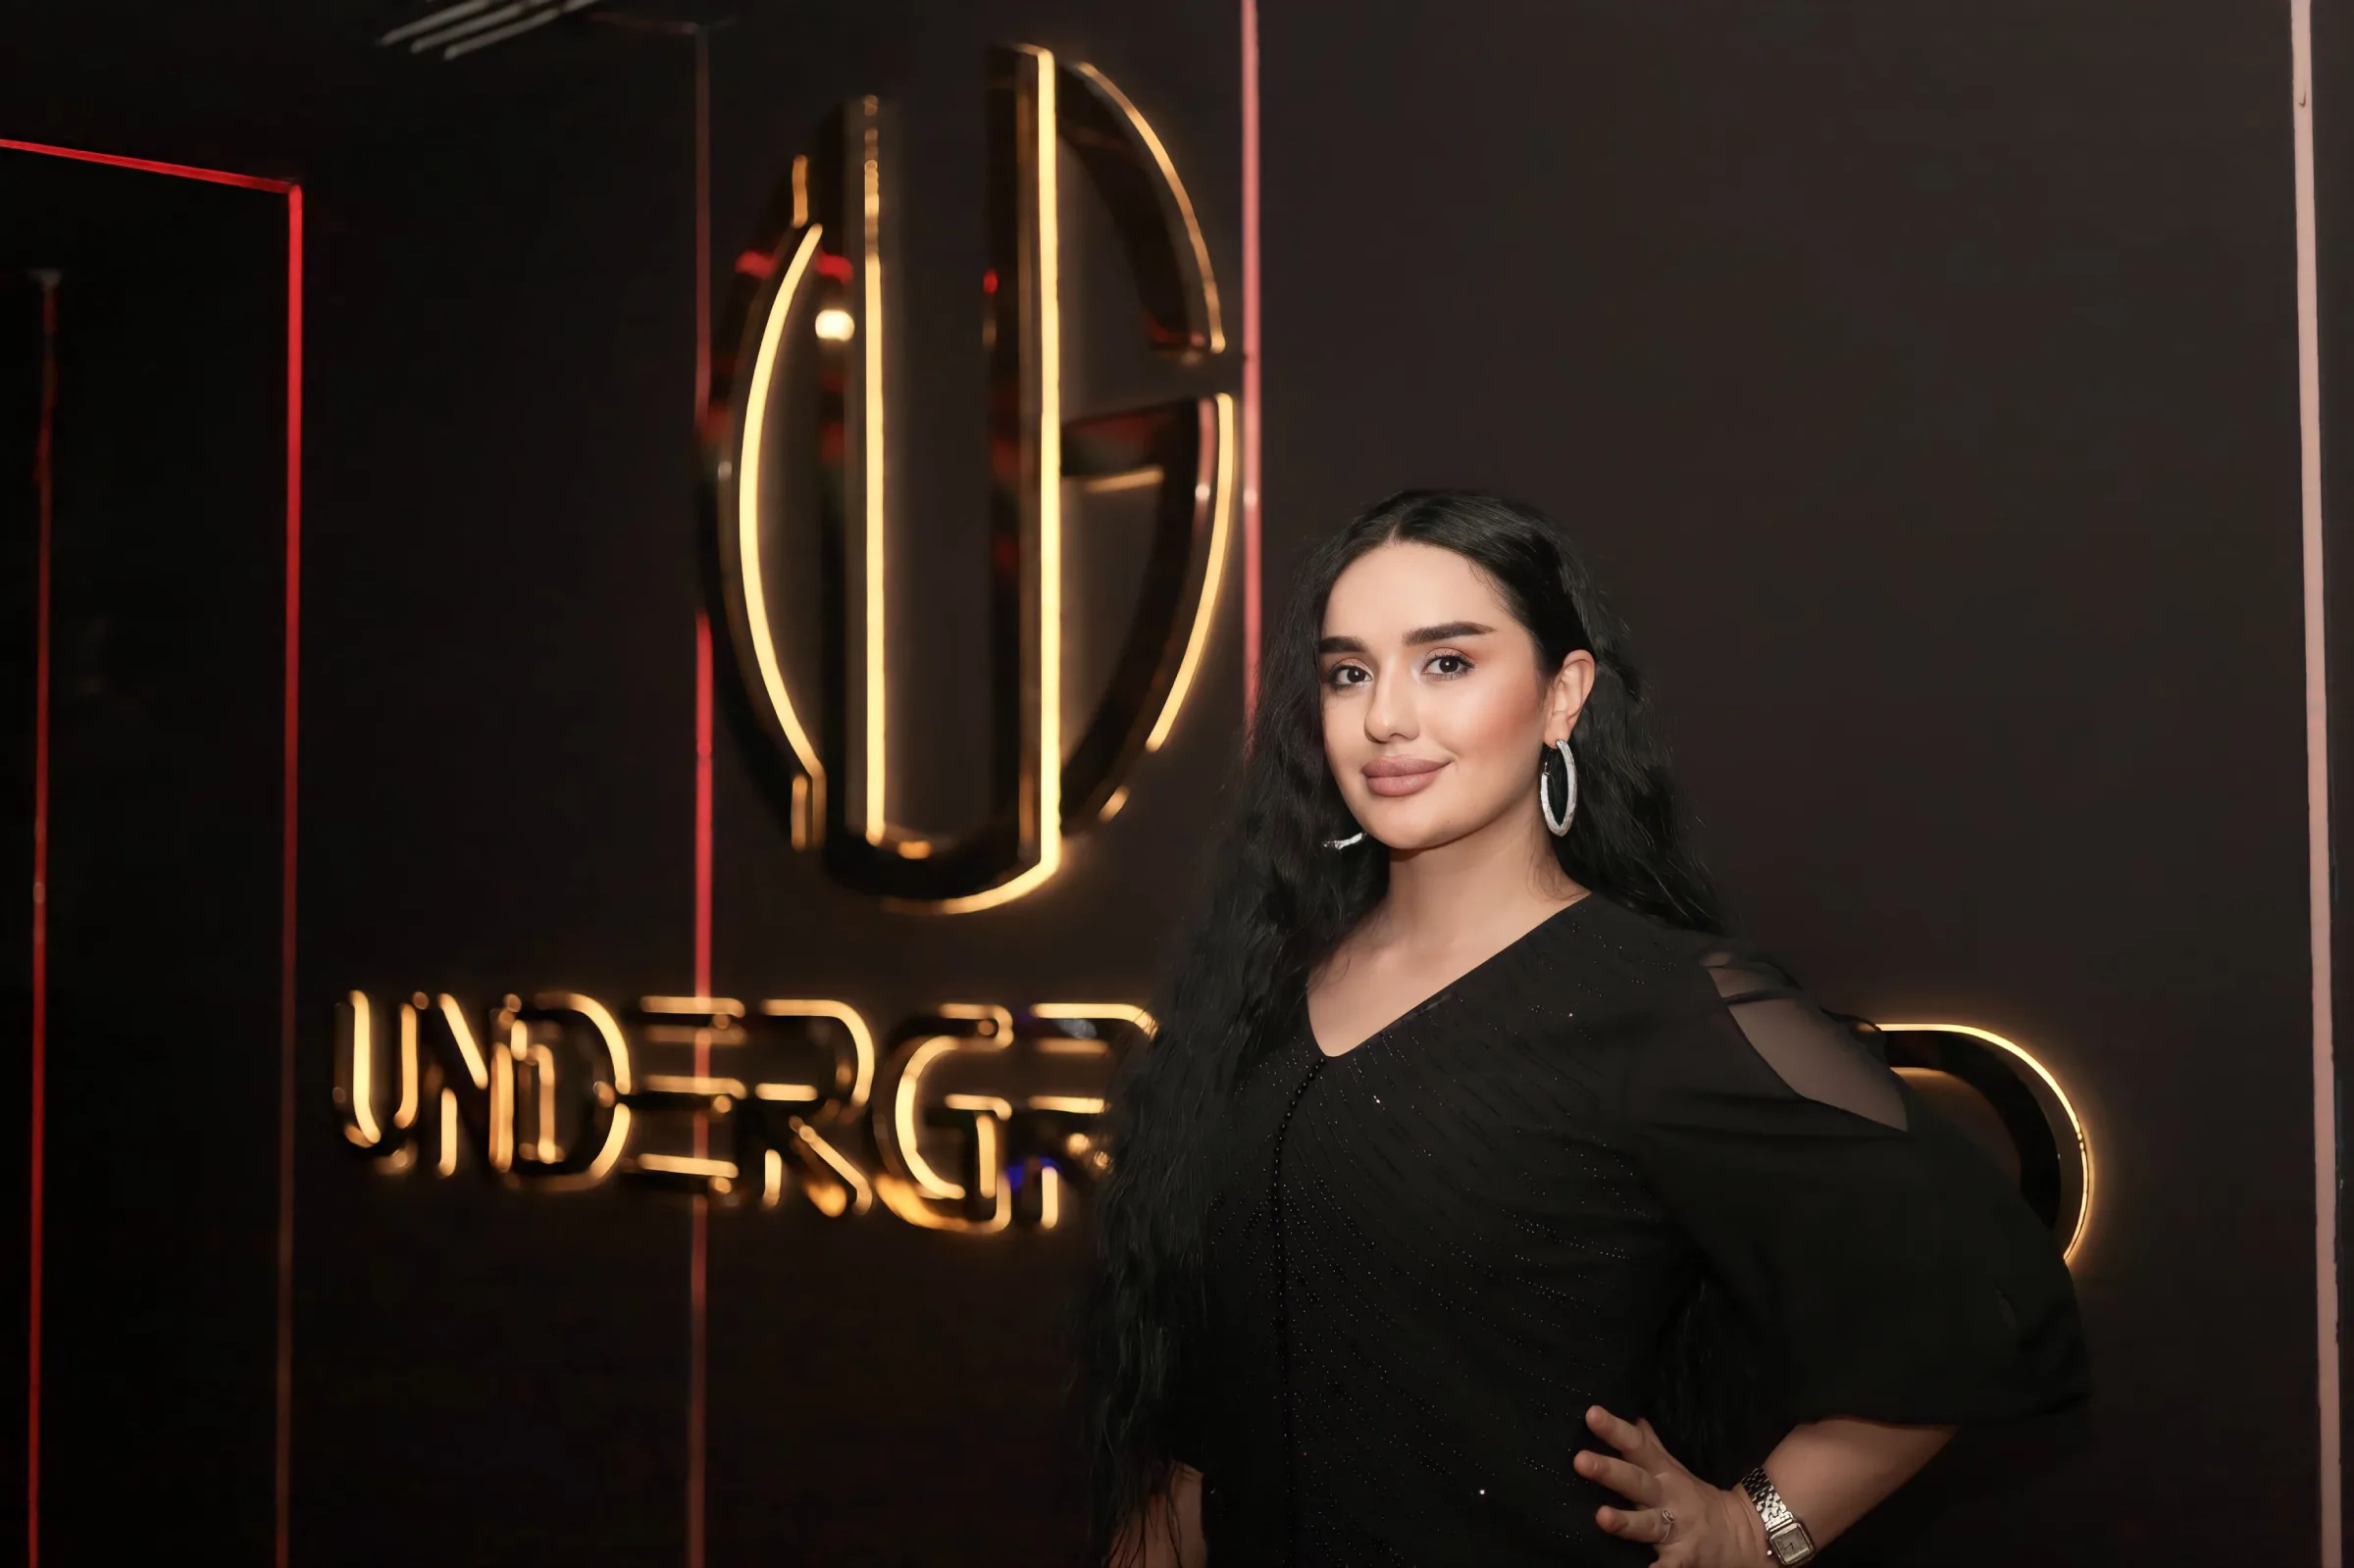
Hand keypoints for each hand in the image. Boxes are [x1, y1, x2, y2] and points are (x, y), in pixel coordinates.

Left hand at [1575, 1405, 1768, 1565]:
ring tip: (1601, 1517)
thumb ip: (1650, 1445)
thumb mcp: (1674, 1468)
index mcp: (1664, 1473)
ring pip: (1647, 1524)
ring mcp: (1676, 1529)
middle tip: (1580, 1460)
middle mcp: (1668, 1498)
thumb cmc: (1697, 1498)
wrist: (1743, 1535)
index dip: (1615, 1430)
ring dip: (1625, 1521)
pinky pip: (1668, 1566)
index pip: (1637, 1446)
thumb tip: (1632, 1417)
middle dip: (1610, 1472)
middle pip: (1636, 1482)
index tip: (1592, 1414)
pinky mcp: (1683, 1559)